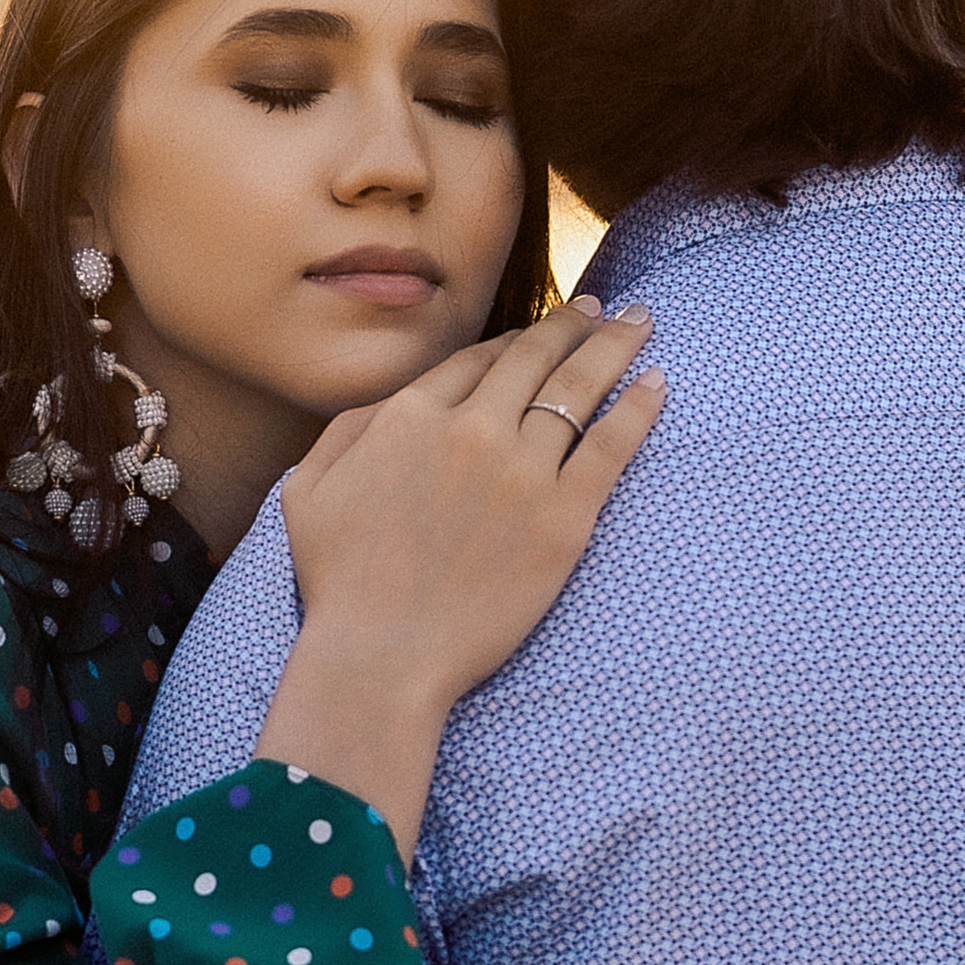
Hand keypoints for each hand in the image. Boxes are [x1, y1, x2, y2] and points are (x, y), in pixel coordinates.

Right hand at [253, 298, 662, 854]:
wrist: (382, 659)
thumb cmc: (338, 584)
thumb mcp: (306, 491)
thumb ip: (345, 432)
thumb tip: (385, 404)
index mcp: (408, 417)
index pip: (476, 360)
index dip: (513, 339)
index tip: (538, 331)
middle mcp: (469, 429)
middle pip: (533, 359)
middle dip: (571, 324)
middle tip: (601, 305)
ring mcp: (521, 471)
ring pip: (578, 389)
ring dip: (613, 346)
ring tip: (642, 320)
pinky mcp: (564, 517)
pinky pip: (611, 445)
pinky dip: (638, 407)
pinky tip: (658, 380)